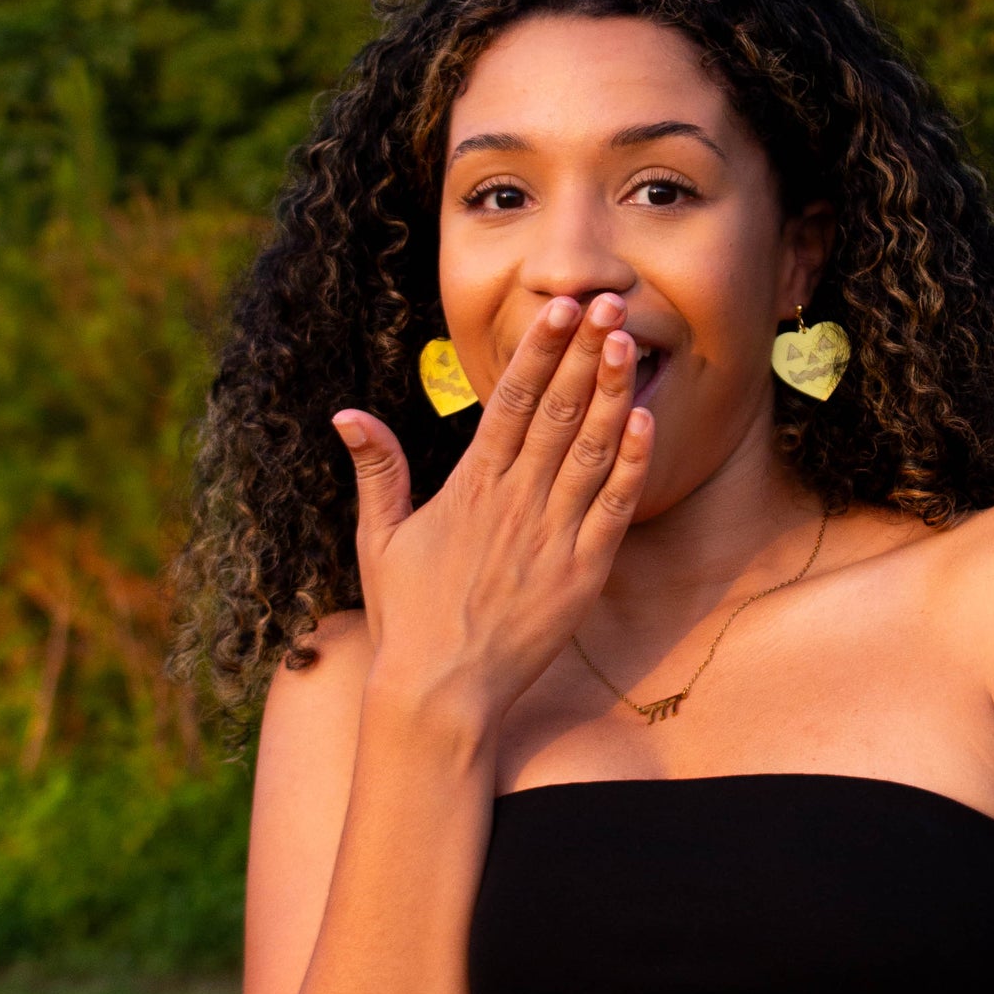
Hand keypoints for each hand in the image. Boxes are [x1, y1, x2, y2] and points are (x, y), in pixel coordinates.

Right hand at [332, 294, 652, 726]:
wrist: (440, 692)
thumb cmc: (409, 617)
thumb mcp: (381, 539)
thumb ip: (377, 471)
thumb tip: (346, 414)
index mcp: (469, 487)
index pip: (510, 402)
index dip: (536, 350)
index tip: (556, 308)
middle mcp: (514, 501)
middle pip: (557, 411)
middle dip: (582, 352)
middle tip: (606, 300)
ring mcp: (552, 535)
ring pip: (590, 448)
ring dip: (611, 392)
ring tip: (628, 341)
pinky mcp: (582, 572)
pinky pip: (613, 508)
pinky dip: (631, 464)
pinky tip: (647, 422)